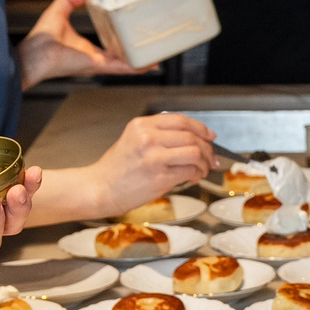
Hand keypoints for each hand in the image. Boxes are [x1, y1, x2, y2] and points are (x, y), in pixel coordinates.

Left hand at [16, 0, 150, 86]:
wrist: (32, 56)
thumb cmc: (40, 39)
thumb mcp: (59, 10)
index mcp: (88, 49)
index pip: (111, 47)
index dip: (124, 42)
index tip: (136, 37)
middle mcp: (96, 59)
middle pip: (123, 58)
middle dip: (139, 54)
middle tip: (155, 47)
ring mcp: (98, 64)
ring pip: (127, 65)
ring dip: (143, 62)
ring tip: (159, 57)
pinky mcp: (98, 66)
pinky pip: (122, 68)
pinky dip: (136, 67)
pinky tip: (149, 65)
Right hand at [89, 113, 218, 214]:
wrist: (99, 189)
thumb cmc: (116, 169)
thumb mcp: (132, 140)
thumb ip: (158, 135)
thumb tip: (191, 139)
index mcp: (141, 125)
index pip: (180, 120)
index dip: (200, 128)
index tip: (209, 136)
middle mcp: (148, 137)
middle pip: (191, 136)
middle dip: (207, 148)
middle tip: (210, 157)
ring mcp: (154, 157)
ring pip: (194, 152)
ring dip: (204, 162)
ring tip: (202, 169)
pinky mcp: (159, 176)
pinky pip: (189, 170)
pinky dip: (197, 174)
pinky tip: (193, 177)